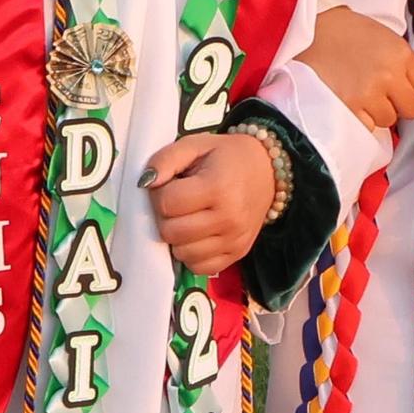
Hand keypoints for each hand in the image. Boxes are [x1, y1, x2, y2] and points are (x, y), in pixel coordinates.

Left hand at [142, 131, 276, 274]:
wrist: (268, 170)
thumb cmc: (227, 156)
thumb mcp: (196, 145)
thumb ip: (166, 159)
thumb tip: (145, 183)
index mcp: (217, 187)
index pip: (167, 203)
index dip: (159, 193)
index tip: (169, 185)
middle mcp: (228, 219)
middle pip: (171, 232)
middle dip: (165, 216)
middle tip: (176, 202)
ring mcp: (234, 240)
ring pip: (182, 254)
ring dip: (177, 237)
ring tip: (187, 217)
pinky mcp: (237, 254)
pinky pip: (200, 268)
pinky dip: (192, 254)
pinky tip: (197, 235)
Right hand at [297, 6, 413, 130]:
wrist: (303, 33)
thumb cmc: (340, 31)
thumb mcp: (380, 35)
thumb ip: (398, 60)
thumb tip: (410, 87)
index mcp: (400, 52)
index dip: (408, 88)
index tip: (396, 86)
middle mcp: (389, 74)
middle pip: (411, 109)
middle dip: (397, 104)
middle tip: (379, 95)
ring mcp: (369, 93)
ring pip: (388, 120)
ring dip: (376, 112)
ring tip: (358, 94)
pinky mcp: (349, 108)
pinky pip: (367, 126)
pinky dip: (359, 119)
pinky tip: (348, 102)